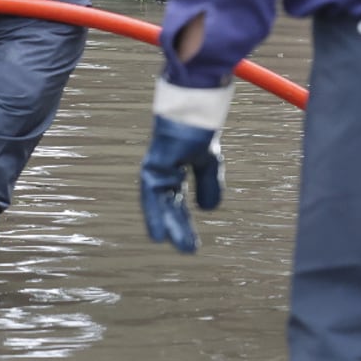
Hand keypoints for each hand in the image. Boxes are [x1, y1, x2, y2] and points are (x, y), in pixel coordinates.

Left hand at [140, 115, 223, 252]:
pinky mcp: (153, 166)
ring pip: (159, 203)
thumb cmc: (200, 130)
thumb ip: (208, 185)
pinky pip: (151, 195)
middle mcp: (163, 173)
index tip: (191, 245)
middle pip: (169, 206)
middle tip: (188, 250)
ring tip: (172, 246)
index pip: (176, 203)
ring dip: (166, 225)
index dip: (183, 223)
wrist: (196, 110)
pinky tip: (159, 233)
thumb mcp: (209, 163)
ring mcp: (156, 169)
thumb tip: (208, 210)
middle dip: (178, 228)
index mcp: (174, 172)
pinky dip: (154, 215)